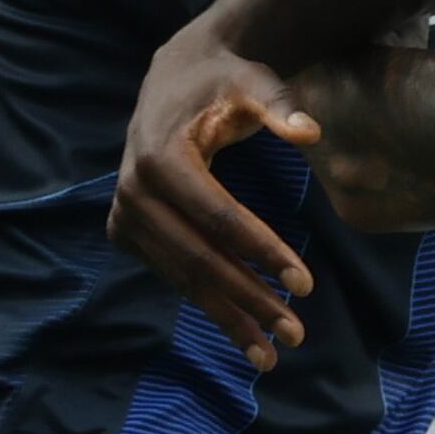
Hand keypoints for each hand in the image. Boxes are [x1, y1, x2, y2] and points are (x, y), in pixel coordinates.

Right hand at [105, 19, 319, 359]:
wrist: (174, 79)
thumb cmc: (222, 82)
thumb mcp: (253, 82)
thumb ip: (280, 105)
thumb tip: (310, 131)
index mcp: (159, 157)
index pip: (219, 217)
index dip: (262, 252)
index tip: (304, 284)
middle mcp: (133, 192)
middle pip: (200, 258)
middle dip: (249, 299)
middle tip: (295, 333)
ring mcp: (124, 215)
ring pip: (183, 277)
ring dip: (228, 317)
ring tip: (270, 355)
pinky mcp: (125, 231)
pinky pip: (172, 274)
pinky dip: (207, 304)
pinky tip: (242, 331)